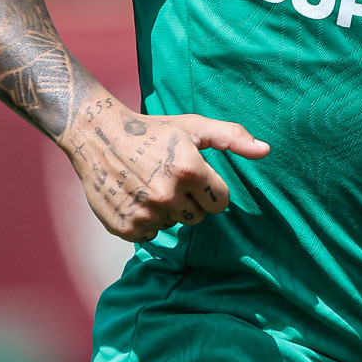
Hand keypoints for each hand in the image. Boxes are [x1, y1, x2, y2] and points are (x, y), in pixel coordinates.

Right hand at [64, 99, 269, 242]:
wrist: (96, 135)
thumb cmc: (152, 130)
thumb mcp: (193, 127)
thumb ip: (232, 137)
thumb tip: (266, 150)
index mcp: (189, 169)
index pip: (220, 202)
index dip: (209, 189)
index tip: (192, 176)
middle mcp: (168, 194)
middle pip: (198, 217)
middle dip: (188, 200)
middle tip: (167, 178)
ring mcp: (145, 213)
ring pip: (174, 225)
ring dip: (165, 210)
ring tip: (148, 185)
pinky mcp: (125, 227)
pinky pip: (150, 235)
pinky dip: (144, 221)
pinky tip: (134, 197)